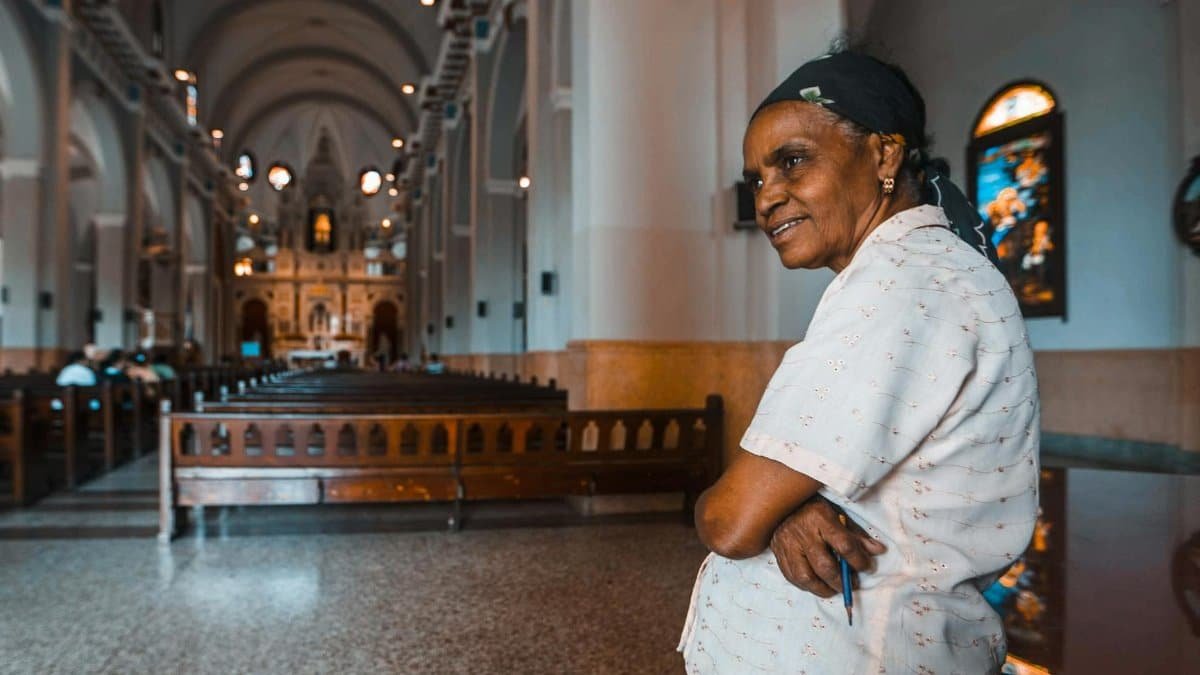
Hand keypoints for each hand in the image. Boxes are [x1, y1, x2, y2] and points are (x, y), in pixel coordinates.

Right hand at [769, 497, 885, 596]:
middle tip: (851, 584)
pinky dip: (806, 586)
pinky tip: (817, 584)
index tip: (866, 567)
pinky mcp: (777, 552)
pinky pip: (792, 577)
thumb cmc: (814, 508)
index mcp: (820, 517)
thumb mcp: (837, 514)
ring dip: (822, 588)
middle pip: (824, 565)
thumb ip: (856, 535)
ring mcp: (787, 543)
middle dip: (841, 581)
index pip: (843, 545)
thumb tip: (878, 551)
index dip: (858, 560)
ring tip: (833, 589)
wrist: (780, 500)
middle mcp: (802, 531)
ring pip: (805, 577)